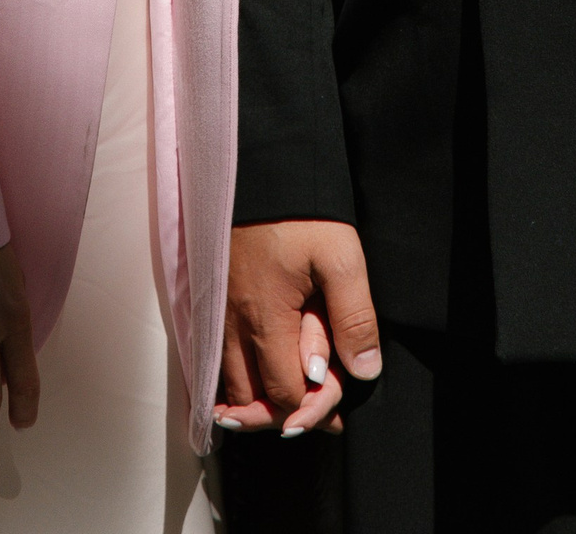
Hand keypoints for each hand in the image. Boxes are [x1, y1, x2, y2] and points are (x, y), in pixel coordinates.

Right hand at [218, 218, 382, 437]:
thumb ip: (354, 318)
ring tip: (291, 397)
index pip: (284, 394)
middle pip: (250, 398)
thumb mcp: (341, 256)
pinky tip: (255, 372)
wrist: (260, 164)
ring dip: (256, 398)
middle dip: (285, 411)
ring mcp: (217, 310)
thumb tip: (364, 372)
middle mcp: (233, 322)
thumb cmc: (302, 210)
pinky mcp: (211, 295)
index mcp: (266, 318)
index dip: (313, 406)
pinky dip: (234, 375)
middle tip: (319, 408)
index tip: (338, 401)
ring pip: (228, 381)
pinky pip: (214, 356)